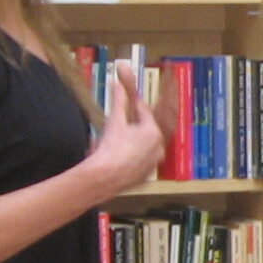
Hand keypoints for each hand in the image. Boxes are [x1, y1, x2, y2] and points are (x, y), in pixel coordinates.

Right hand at [83, 59, 164, 197]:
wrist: (104, 178)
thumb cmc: (111, 147)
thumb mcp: (114, 121)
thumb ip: (118, 101)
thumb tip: (117, 84)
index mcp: (153, 132)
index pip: (145, 113)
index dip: (135, 105)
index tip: (131, 99)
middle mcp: (158, 148)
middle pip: (145, 131)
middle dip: (134, 125)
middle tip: (122, 122)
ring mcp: (152, 163)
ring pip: (143, 147)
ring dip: (133, 142)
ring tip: (117, 140)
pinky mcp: (145, 176)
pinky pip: (139, 162)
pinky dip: (131, 157)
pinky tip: (118, 156)